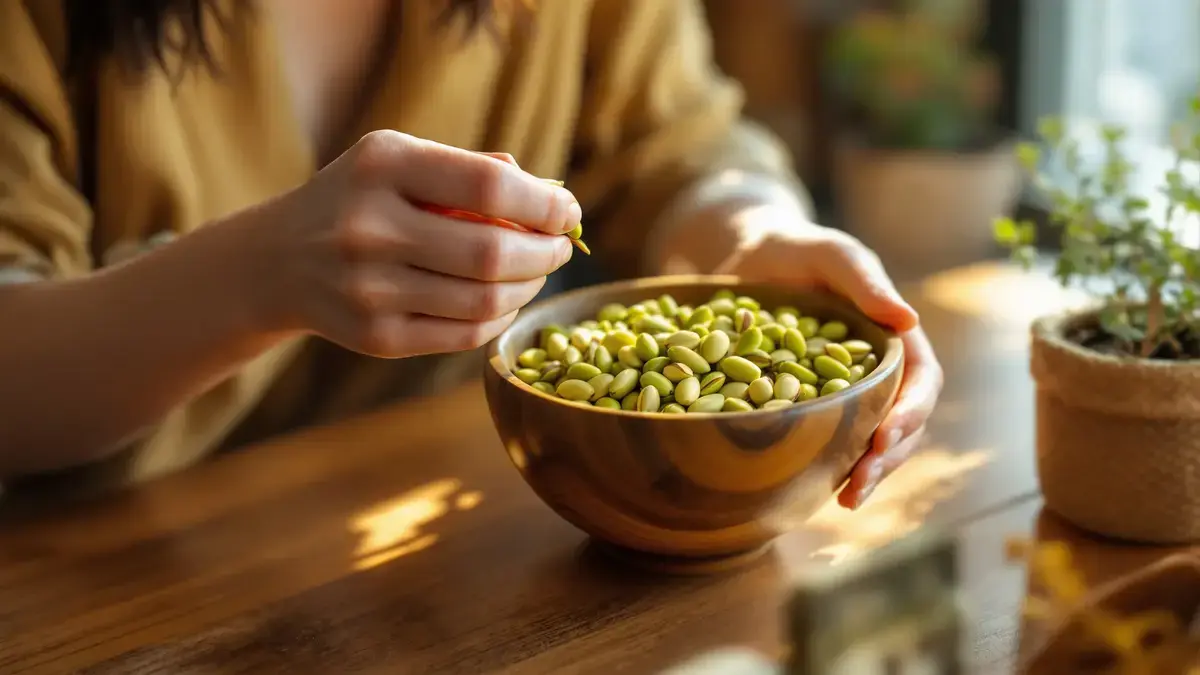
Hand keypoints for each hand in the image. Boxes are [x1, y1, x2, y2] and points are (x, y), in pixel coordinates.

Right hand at [245, 131, 579, 357]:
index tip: (567, 211)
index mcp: (382, 165)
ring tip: (537, 272)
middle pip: (492, 251)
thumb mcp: (399, 160)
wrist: (279, 260)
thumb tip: (551, 196)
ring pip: (485, 299)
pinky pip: (465, 334)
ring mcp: (368, 288)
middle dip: (545, 252)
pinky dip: (500, 317)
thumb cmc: (361, 199)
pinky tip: (506, 299)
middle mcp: (369, 226)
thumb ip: (471, 169)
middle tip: (562, 248)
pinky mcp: (374, 338)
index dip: (543, 203)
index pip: (487, 184)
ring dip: (530, 286)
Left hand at [713, 213, 943, 509]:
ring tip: (846, 499)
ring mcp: (847, 394)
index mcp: (895, 339)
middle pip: (901, 424)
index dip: (911, 412)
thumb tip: (909, 319)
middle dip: (888, 457)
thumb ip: (865, 281)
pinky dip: (826, 467)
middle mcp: (878, 373)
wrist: (751, 258)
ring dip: (864, 473)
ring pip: (869, 442)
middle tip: (861, 483)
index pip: (921, 382)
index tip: (886, 435)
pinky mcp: (812, 407)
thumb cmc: (801, 250)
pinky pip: (827, 442)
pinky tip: (813, 491)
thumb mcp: (834, 254)